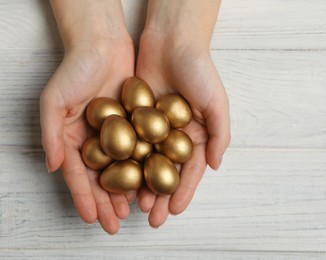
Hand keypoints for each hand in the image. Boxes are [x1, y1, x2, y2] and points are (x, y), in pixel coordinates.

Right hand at [40, 36, 134, 233]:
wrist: (102, 44)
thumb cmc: (74, 70)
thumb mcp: (54, 101)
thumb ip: (51, 135)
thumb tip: (52, 167)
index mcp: (71, 138)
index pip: (77, 174)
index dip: (83, 197)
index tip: (90, 218)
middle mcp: (92, 140)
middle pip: (99, 178)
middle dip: (105, 203)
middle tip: (113, 225)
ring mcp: (113, 134)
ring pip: (120, 170)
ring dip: (124, 192)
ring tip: (130, 213)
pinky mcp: (133, 125)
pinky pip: (137, 151)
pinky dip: (141, 169)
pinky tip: (146, 186)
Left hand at [135, 22, 229, 226]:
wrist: (172, 41)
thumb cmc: (199, 70)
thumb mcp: (217, 103)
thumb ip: (220, 135)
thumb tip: (216, 167)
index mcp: (194, 136)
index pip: (189, 171)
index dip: (183, 192)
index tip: (172, 211)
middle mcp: (173, 135)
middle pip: (165, 172)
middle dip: (159, 196)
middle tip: (150, 218)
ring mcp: (152, 128)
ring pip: (145, 162)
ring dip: (140, 185)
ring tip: (133, 205)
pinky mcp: (134, 117)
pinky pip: (129, 143)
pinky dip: (124, 161)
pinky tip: (118, 178)